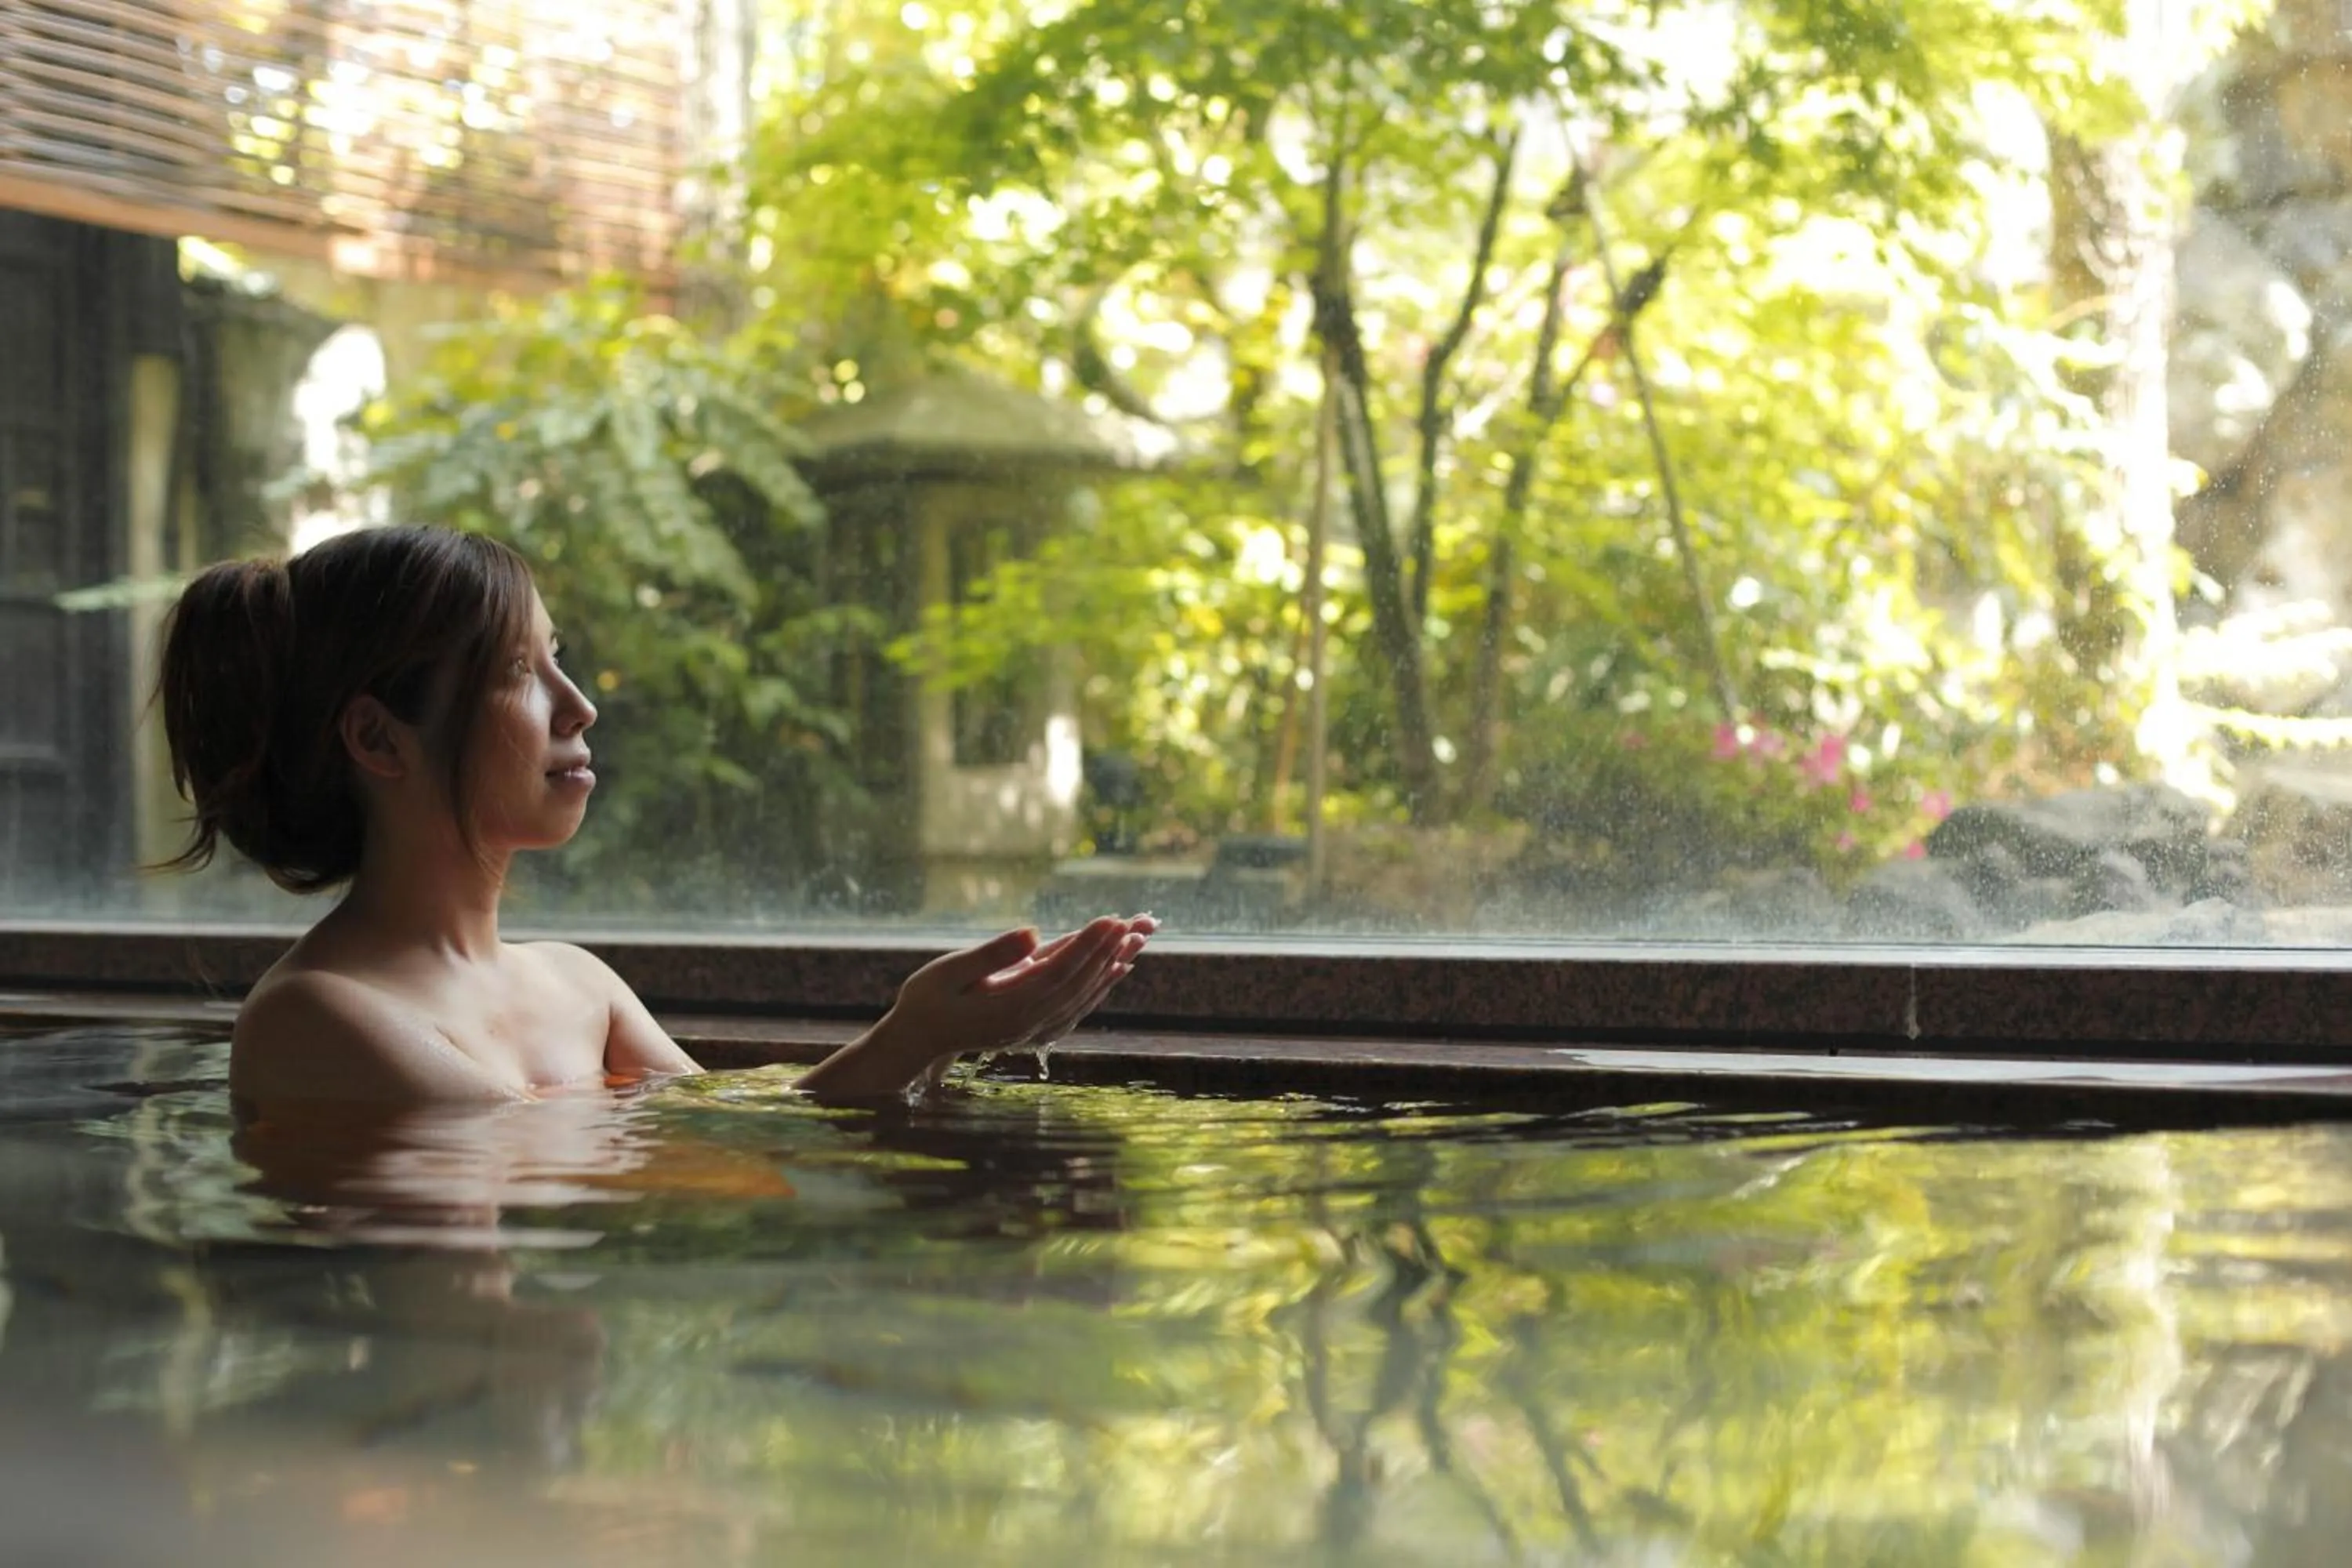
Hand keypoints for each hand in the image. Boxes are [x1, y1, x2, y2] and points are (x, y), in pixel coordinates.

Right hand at [794, 914, 1154, 1098]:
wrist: (918, 1041)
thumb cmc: (926, 1000)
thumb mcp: (948, 972)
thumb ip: (991, 954)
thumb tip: (1032, 933)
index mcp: (1007, 1007)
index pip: (1058, 973)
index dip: (1087, 947)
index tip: (1111, 920)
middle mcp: (1027, 1023)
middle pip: (1077, 984)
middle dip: (1107, 952)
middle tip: (1136, 922)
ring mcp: (1033, 1030)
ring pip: (1082, 997)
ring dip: (1110, 967)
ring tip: (1137, 939)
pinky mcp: (1034, 1030)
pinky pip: (1076, 1008)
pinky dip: (1099, 987)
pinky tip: (1116, 969)